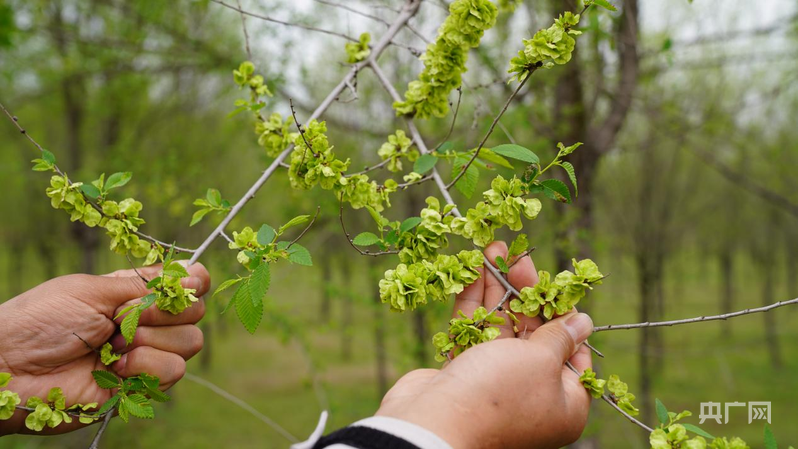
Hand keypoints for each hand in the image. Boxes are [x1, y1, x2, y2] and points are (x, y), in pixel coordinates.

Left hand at [0, 262, 209, 434]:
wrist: (10, 367)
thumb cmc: (42, 320)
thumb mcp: (94, 290)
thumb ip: (145, 285)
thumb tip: (196, 275)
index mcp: (135, 294)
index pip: (188, 284)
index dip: (192, 283)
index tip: (181, 285)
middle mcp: (146, 324)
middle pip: (195, 313)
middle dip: (164, 313)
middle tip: (123, 318)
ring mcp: (145, 355)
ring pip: (189, 343)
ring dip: (151, 342)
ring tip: (113, 346)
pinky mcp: (140, 386)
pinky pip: (172, 372)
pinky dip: (144, 367)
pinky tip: (113, 367)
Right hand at [376, 241, 593, 448]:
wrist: (435, 423)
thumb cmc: (499, 394)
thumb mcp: (540, 360)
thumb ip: (559, 336)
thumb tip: (583, 321)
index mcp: (563, 402)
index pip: (573, 351)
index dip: (564, 314)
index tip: (555, 283)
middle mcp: (531, 394)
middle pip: (534, 334)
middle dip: (525, 291)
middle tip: (518, 256)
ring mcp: (495, 383)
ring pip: (501, 327)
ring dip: (497, 288)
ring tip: (494, 250)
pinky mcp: (464, 372)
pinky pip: (474, 332)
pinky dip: (474, 302)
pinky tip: (472, 270)